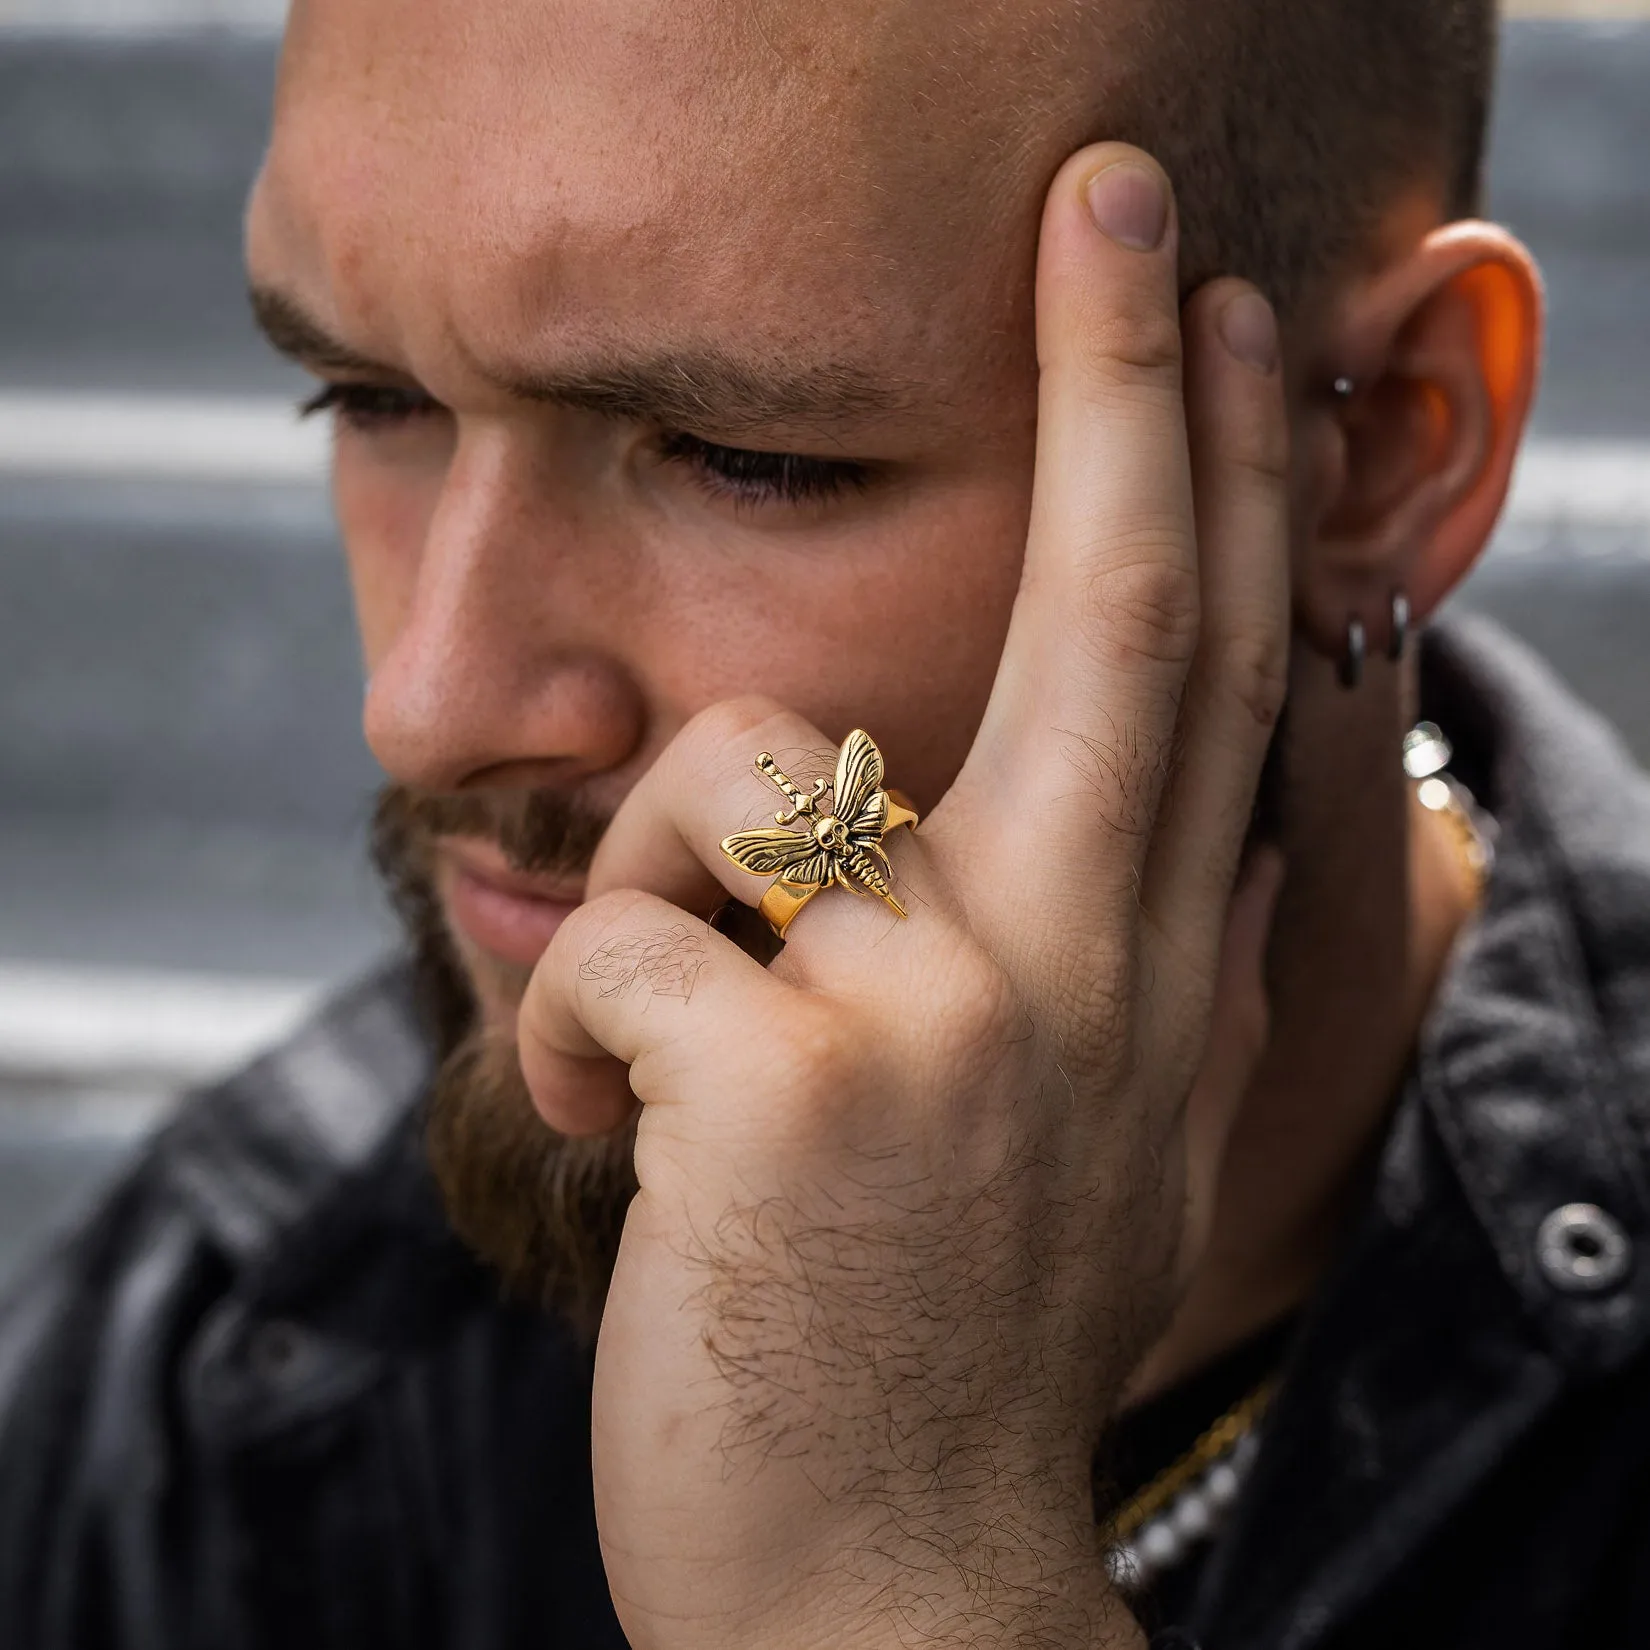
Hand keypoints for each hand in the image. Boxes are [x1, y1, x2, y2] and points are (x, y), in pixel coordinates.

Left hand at [519, 143, 1289, 1649]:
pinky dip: (568, 1031)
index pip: (1203, 679)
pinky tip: (611, 1135)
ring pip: (735, 774)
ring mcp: (940, 1022)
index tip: (1222, 330)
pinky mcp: (780, 1087)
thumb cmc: (939, 1345)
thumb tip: (1101, 848)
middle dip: (1120, 386)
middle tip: (1110, 204)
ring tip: (657, 1046)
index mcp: (1136, 979)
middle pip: (1110, 614)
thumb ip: (1098, 981)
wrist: (885, 1595)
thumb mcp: (1074, 1145)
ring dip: (644, 877)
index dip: (1220, 487)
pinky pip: (609, 940)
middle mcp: (1076, 971)